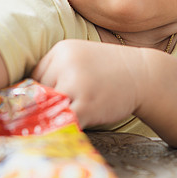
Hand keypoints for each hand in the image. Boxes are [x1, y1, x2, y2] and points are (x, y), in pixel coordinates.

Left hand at [31, 39, 145, 128]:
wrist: (145, 75)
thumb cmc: (112, 71)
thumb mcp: (82, 59)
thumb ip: (59, 70)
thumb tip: (31, 95)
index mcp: (61, 50)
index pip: (34, 77)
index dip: (41, 93)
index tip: (52, 101)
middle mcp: (65, 64)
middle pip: (39, 94)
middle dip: (48, 106)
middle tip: (65, 110)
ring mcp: (75, 84)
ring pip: (49, 110)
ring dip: (57, 118)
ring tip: (73, 117)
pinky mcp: (85, 104)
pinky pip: (64, 122)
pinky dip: (66, 128)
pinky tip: (78, 124)